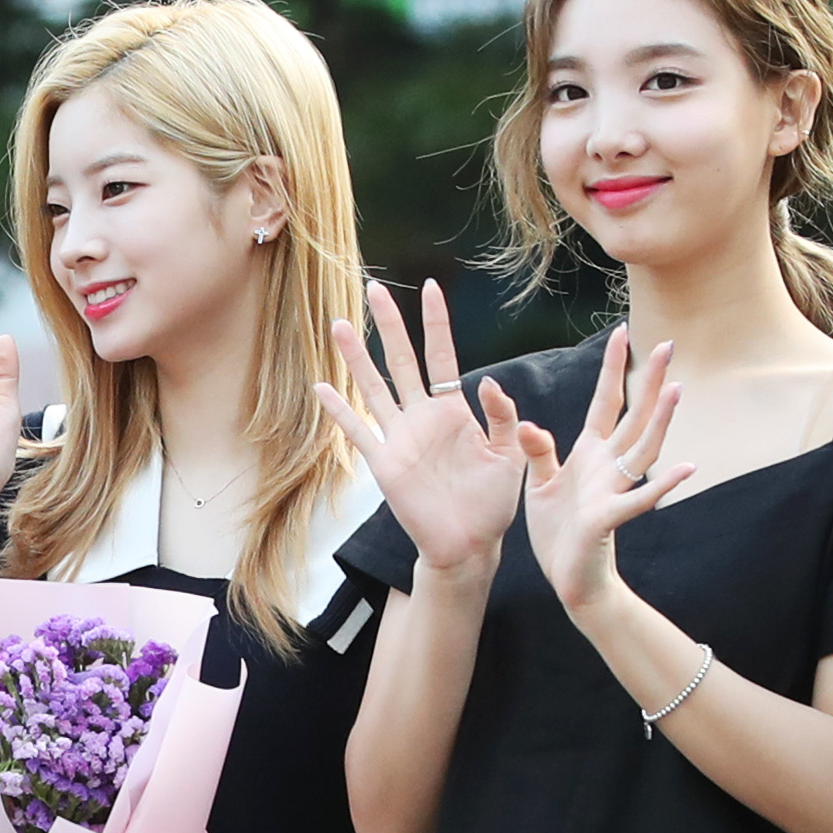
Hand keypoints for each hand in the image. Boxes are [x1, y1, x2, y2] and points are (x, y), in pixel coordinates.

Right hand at [317, 278, 523, 573]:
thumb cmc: (492, 503)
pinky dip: (339, 411)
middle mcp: (422, 418)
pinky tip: (322, 387)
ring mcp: (400, 439)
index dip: (437, 322)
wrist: (470, 545)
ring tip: (339, 324)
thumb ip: (503, 417)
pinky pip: (359, 432)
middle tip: (375, 289)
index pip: (443, 356)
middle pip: (402, 360)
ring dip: (356, 357)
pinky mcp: (385, 465)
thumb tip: (490, 382)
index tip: (431, 287)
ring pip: (374, 388)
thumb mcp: (511, 455)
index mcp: (454, 411)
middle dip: (390, 324)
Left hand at [518, 325, 693, 614]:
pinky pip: (639, 500)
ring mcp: (612, 491)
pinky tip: (687, 468)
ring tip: (677, 390)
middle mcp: (607, 466)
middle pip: (634, 415)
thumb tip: (528, 423)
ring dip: (661, 421)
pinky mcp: (608, 519)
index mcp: (589, 454)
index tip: (622, 332)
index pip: (604, 401)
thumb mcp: (541, 485)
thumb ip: (538, 452)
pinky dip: (662, 485)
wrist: (569, 578)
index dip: (612, 368)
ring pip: (643, 449)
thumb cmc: (559, 532)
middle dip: (649, 380)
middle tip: (669, 343)